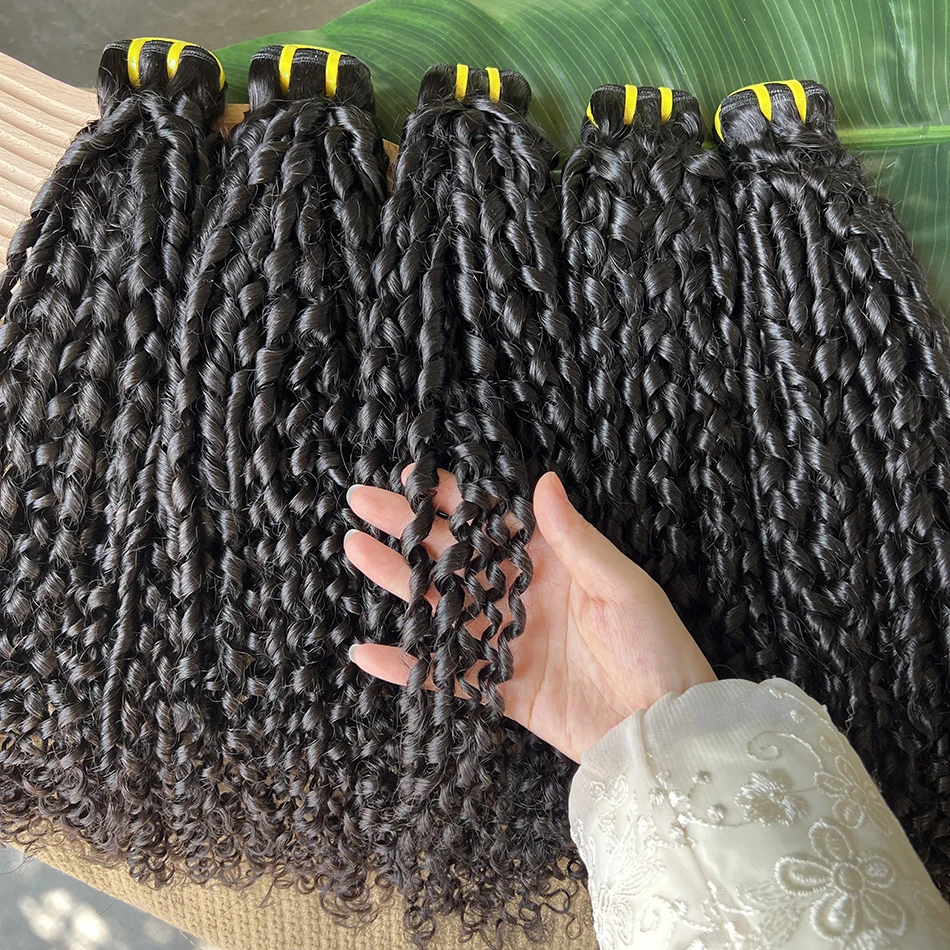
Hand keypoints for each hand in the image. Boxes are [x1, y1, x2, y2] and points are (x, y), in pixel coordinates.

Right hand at [344, 470, 715, 761]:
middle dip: (409, 529)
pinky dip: (408, 667)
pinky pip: (448, 675)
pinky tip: (368, 652)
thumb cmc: (656, 648)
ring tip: (357, 550)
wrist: (665, 729)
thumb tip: (543, 482)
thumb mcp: (621, 586)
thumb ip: (574, 540)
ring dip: (398, 582)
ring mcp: (508, 644)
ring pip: (441, 608)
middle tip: (364, 503)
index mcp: (553, 566)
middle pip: (455, 558)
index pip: (492, 524)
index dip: (454, 499)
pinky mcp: (503, 690)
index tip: (414, 476)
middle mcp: (523, 599)